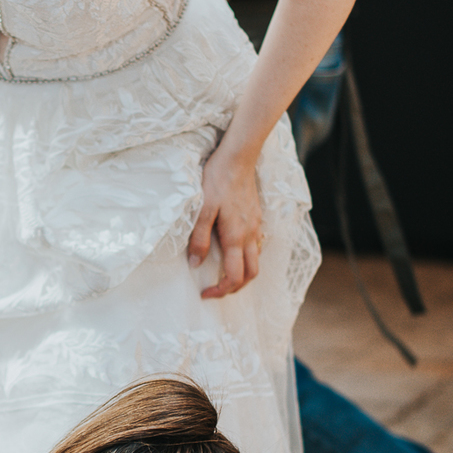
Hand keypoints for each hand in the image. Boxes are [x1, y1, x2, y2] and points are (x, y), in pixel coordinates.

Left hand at [188, 140, 262, 297]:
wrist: (238, 158)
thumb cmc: (217, 180)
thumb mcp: (201, 209)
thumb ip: (199, 238)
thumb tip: (195, 264)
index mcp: (236, 237)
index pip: (234, 276)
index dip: (221, 290)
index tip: (205, 293)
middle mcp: (250, 235)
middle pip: (251, 274)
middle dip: (234, 287)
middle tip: (215, 289)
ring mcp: (256, 227)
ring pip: (256, 261)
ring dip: (242, 273)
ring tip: (223, 274)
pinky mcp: (257, 218)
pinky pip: (257, 246)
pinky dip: (247, 257)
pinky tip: (234, 252)